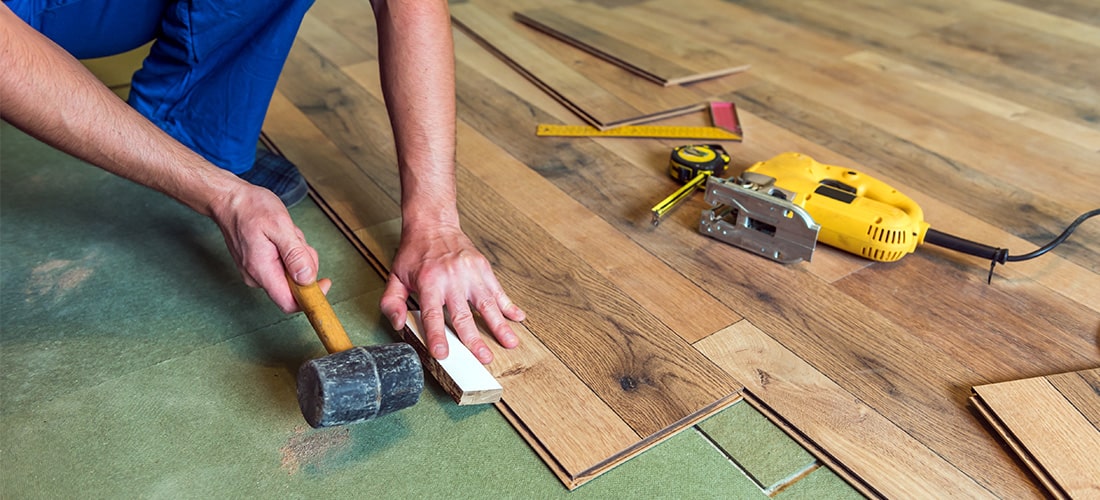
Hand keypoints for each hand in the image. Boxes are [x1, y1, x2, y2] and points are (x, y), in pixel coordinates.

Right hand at [208, 183, 329, 312]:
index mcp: (262, 270)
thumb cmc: (251, 208)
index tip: (325, 281)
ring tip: (285, 234)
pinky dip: (288, 252)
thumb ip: (295, 254)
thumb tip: (308, 278)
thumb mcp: (280, 226)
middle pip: (294, 286)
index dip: (311, 297)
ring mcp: (256, 273)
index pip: (289, 303)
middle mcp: (256, 277)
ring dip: (297, 254)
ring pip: (290, 274)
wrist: (229, 200)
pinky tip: (280, 237)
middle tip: (297, 240)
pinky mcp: (258, 266)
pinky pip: (283, 266)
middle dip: (304, 264)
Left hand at [380, 223, 524, 363]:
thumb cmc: (415, 252)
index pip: (432, 314)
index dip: (437, 335)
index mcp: (429, 282)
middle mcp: (452, 278)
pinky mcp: (483, 268)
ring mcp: (470, 273)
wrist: (434, 223)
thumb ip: (392, 302)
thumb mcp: (395, 275)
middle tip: (483, 358)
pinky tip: (518, 317)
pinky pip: (498, 290)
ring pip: (487, 304)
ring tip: (510, 343)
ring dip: (499, 325)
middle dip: (474, 339)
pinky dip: (509, 305)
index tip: (442, 353)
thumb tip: (398, 324)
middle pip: (464, 315)